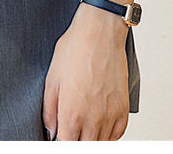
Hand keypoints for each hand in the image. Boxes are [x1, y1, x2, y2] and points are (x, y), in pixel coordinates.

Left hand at [42, 4, 130, 140]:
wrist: (99, 32)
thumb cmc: (76, 49)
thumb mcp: (52, 78)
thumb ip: (49, 110)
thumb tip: (50, 130)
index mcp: (71, 113)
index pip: (65, 145)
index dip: (60, 141)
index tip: (58, 135)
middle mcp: (93, 119)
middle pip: (84, 147)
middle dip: (75, 140)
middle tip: (70, 129)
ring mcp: (110, 115)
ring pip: (101, 144)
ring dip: (91, 139)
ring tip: (83, 127)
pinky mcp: (123, 108)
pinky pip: (117, 134)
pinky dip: (108, 135)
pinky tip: (99, 127)